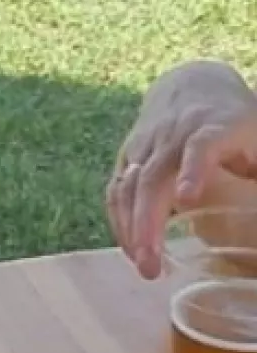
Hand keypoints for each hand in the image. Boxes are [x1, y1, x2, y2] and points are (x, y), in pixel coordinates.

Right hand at [106, 61, 256, 277]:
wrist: (192, 86)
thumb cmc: (235, 123)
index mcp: (214, 126)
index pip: (200, 145)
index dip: (193, 169)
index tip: (187, 199)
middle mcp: (173, 134)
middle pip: (153, 176)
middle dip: (148, 222)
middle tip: (152, 265)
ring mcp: (145, 146)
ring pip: (129, 187)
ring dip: (131, 229)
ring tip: (142, 266)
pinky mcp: (127, 157)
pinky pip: (117, 191)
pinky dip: (120, 223)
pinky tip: (131, 250)